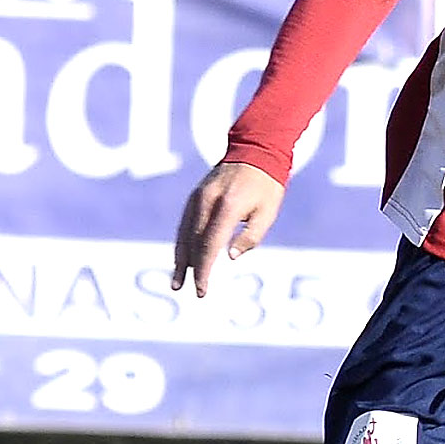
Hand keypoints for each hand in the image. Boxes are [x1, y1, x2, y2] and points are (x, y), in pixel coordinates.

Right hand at [172, 160, 285, 297]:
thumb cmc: (267, 186)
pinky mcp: (195, 197)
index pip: (210, 245)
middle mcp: (206, 203)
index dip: (204, 269)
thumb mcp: (267, 213)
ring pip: (184, 234)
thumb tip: (228, 257)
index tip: (202, 288)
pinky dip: (181, 244)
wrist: (256, 152)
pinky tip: (181, 259)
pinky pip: (184, 224)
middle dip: (192, 269)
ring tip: (177, 282)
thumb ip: (250, 237)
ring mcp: (198, 199)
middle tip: (193, 291)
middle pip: (193, 242)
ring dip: (180, 260)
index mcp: (226, 207)